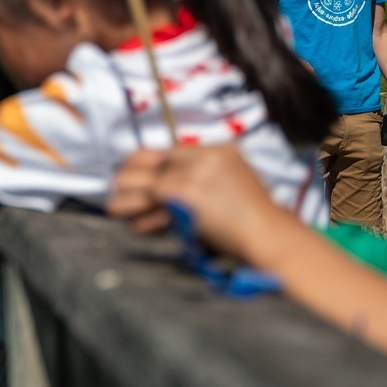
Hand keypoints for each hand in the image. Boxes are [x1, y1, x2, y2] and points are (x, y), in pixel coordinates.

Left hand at [106, 146, 280, 259]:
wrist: (270, 235)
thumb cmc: (256, 225)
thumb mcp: (232, 192)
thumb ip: (201, 186)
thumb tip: (161, 197)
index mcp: (221, 151)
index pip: (171, 151)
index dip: (147, 165)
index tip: (134, 176)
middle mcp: (206, 155)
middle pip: (151, 157)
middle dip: (130, 174)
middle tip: (118, 190)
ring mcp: (194, 170)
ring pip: (143, 177)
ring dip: (126, 195)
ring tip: (115, 208)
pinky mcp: (184, 189)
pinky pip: (149, 198)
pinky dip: (139, 214)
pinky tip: (136, 225)